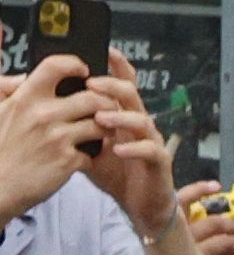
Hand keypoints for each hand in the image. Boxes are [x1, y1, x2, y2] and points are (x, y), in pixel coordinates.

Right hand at [0, 58, 103, 224]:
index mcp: (25, 99)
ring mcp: (57, 139)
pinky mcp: (68, 162)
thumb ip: (7, 90)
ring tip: (98, 132)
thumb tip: (22, 78)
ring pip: (100, 124)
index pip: (55, 66)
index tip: (84, 69)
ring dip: (104, 128)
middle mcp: (43, 115)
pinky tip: (81, 157)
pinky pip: (94, 152)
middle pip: (92, 97)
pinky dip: (91, 155)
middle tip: (104, 107)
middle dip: (104, 102)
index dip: (75, 63)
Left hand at [82, 58, 177, 234]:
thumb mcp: (90, 148)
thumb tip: (51, 110)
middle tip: (92, 84)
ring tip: (101, 118)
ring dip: (121, 117)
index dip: (117, 66)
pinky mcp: (160, 162)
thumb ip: (78, 129)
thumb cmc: (117, 174)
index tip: (104, 50)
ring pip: (143, 120)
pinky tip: (117, 149)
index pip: (122, 85)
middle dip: (113, 86)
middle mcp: (140, 125)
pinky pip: (150, 150)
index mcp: (123, 117)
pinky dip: (134, 148)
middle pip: (132, 96)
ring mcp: (151, 142)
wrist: (140, 205)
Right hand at [174, 183, 233, 254]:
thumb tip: (208, 205)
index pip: (181, 201)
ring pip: (226, 243)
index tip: (217, 187)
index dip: (199, 190)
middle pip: (214, 224)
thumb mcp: (171, 237)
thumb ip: (184, 221)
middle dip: (231, 226)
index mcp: (172, 227)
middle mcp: (181, 240)